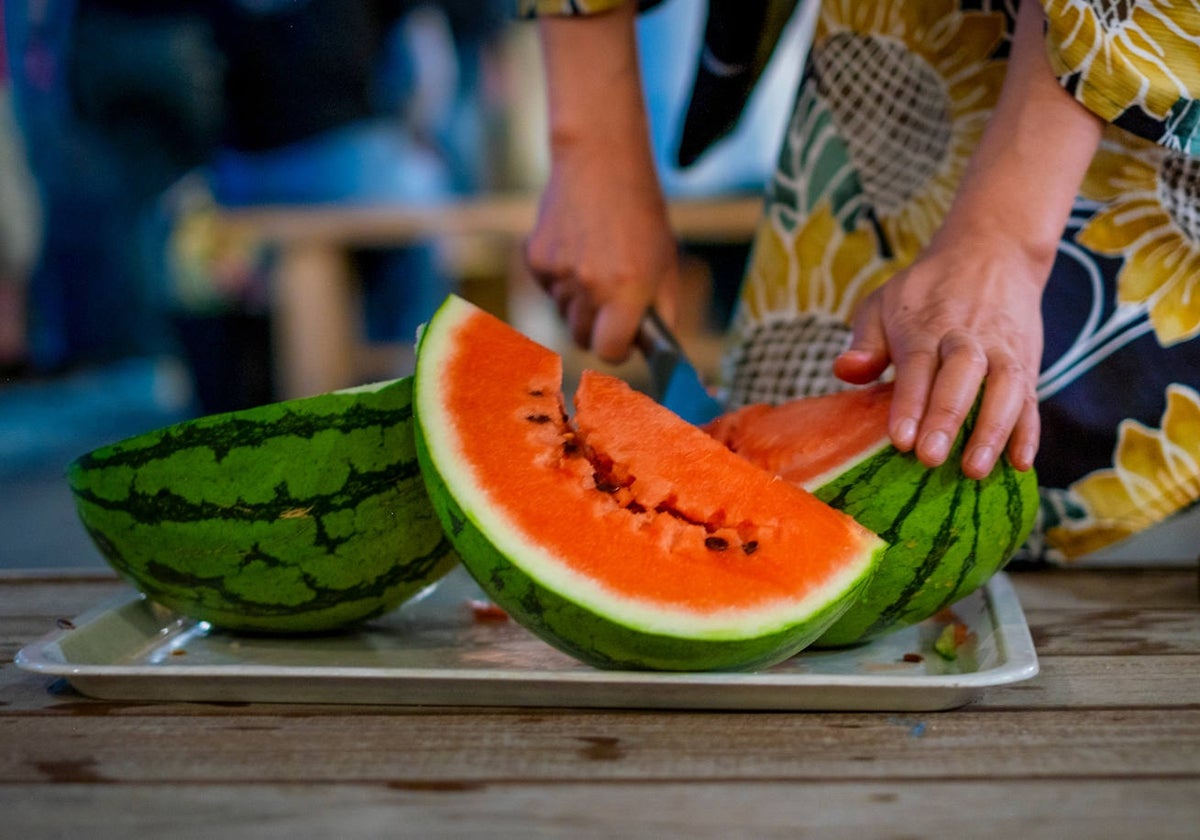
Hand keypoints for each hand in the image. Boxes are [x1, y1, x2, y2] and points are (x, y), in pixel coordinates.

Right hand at [525, 141, 679, 362]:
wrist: (599, 160)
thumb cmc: (640, 212)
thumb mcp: (666, 261)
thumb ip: (663, 308)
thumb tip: (659, 349)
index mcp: (628, 289)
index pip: (610, 351)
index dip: (618, 348)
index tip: (624, 337)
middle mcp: (590, 285)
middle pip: (582, 338)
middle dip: (598, 328)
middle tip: (612, 301)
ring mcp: (558, 273)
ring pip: (564, 313)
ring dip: (579, 302)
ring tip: (595, 263)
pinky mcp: (536, 259)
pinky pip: (548, 289)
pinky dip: (560, 279)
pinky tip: (576, 248)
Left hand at [834, 233, 1048, 478]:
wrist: (993, 252)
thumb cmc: (924, 292)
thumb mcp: (884, 302)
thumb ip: (865, 341)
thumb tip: (845, 370)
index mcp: (925, 326)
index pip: (916, 366)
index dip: (909, 403)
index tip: (899, 440)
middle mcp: (967, 337)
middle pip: (962, 375)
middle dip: (947, 417)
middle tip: (931, 459)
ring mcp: (1003, 351)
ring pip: (1005, 388)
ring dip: (992, 430)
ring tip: (975, 471)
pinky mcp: (1027, 364)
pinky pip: (1031, 398)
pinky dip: (1029, 431)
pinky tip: (1021, 464)